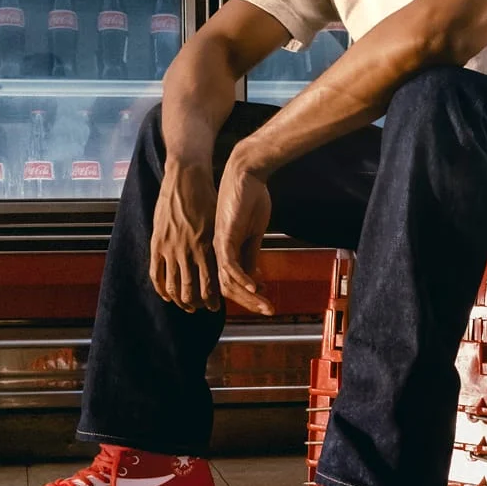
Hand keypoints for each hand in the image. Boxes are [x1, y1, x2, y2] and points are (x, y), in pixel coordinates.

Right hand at [150, 161, 220, 312]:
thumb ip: (220, 244)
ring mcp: (171, 248)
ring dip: (180, 299)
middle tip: (200, 309)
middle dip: (197, 303)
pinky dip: (161, 288)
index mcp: (207, 246)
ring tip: (184, 305)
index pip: (211, 281)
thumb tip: (228, 263)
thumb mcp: (219, 223)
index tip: (215, 305)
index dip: (213, 297)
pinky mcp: (157, 242)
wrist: (186, 178)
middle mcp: (189, 250)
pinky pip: (156, 272)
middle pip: (192, 288)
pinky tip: (165, 295)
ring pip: (174, 285)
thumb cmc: (207, 198)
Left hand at [214, 152, 274, 315]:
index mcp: (223, 250)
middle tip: (268, 311)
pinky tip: (256, 287)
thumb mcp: (252, 233)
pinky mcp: (224, 236)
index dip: (247, 297)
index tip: (263, 304)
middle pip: (228, 287)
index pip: (230, 282)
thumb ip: (250, 253)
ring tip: (266, 305)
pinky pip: (230, 264)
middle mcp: (218, 251)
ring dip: (248, 296)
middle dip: (249, 303)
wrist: (246, 173)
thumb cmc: (250, 198)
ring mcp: (219, 244)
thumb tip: (252, 276)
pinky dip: (242, 278)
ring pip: (229, 280)